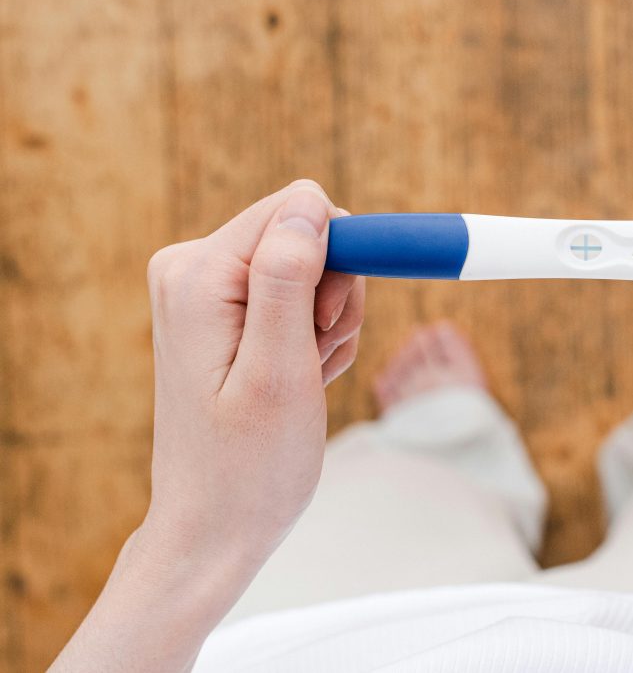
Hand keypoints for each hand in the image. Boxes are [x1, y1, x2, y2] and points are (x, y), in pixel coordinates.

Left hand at [53, 180, 365, 671]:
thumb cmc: (249, 465)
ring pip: (313, 267)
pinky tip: (296, 381)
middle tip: (315, 361)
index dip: (342, 260)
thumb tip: (308, 205)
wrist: (215, 527)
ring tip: (305, 379)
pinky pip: (297, 295)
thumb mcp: (280, 372)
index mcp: (197, 273)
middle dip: (334, 297)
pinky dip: (313, 338)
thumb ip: (288, 280)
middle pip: (308, 235)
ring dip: (328, 324)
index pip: (300, 210)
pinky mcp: (223, 311)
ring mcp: (205, 290)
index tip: (331, 326)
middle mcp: (190, 268)